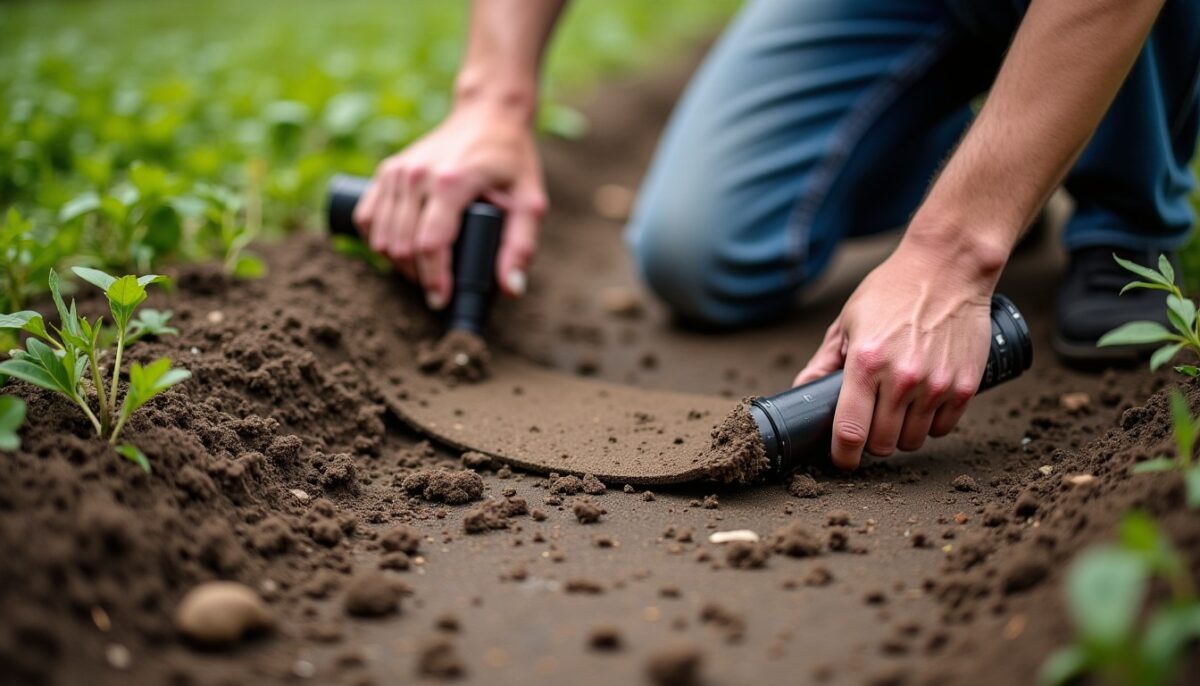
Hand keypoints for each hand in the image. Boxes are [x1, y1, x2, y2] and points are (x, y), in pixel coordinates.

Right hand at [352, 101, 546, 307]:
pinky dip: (378, 241)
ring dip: (398, 264)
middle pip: (402, 246)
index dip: (434, 280)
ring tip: (423, 272)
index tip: (443, 300)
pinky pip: (367, 218)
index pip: (430, 245)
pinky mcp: (387, 171)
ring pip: (381, 237)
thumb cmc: (511, 160)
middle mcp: (417, 175)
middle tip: (439, 289)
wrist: (487, 114)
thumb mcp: (530, 201)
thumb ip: (521, 245)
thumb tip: (510, 289)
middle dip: (419, 277)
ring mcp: (397, 171)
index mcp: (452, 182)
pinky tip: (398, 251)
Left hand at [794, 239, 1000, 469]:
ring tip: (898, 409)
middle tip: (871, 423)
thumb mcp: (848, 321)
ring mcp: (936, 384)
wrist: (949, 267)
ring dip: (902, 434)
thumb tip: (801, 392)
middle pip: (882, 444)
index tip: (842, 459)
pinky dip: (931, 424)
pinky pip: (943, 429)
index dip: (842, 456)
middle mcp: (902, 378)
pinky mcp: (965, 386)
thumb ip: (824, 363)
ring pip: (913, 442)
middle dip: (872, 441)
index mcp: (866, 362)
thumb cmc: (892, 290)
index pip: (850, 432)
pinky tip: (923, 403)